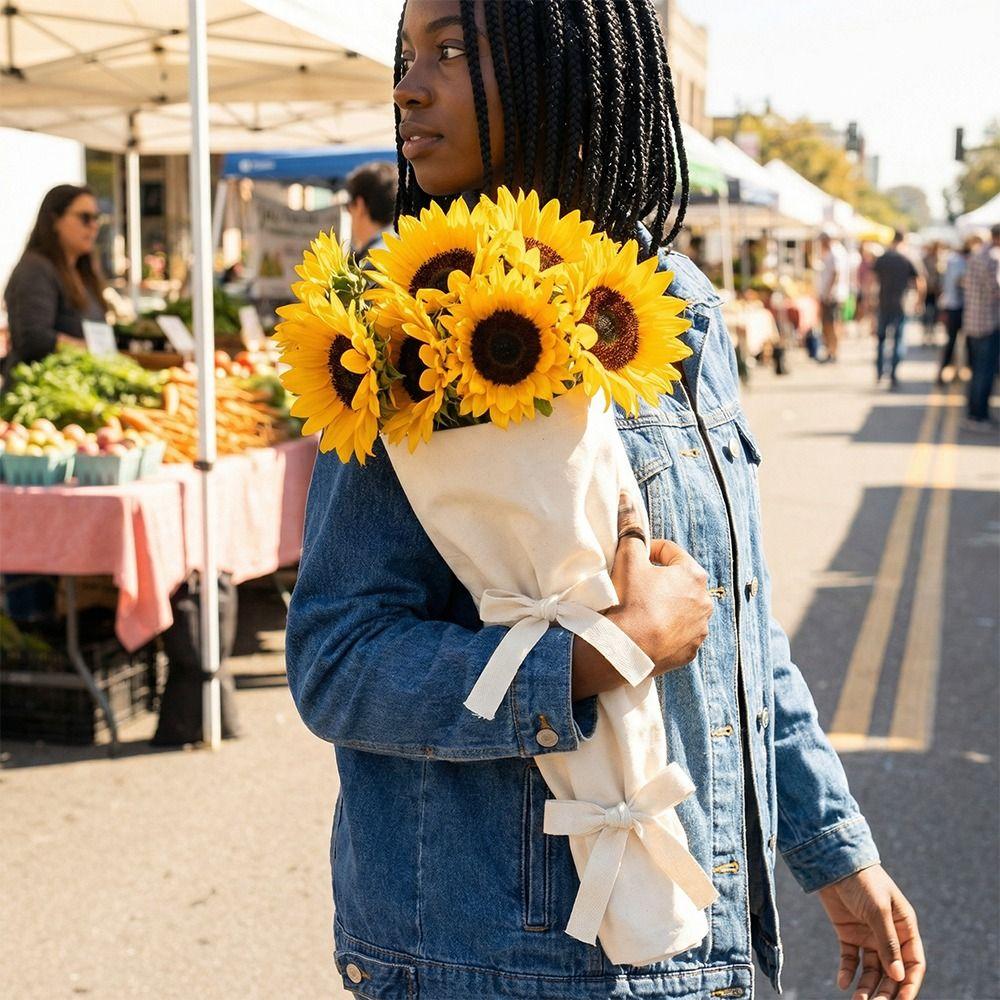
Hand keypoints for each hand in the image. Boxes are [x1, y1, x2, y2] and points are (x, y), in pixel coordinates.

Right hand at [572, 493, 713, 699]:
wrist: (624, 649)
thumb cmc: (629, 599)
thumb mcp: (627, 559)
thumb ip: (631, 527)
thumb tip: (626, 497)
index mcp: (693, 574)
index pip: (670, 552)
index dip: (648, 552)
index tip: (633, 561)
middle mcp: (705, 601)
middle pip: (679, 581)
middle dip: (660, 580)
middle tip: (636, 586)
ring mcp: (700, 628)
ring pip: (682, 608)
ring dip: (667, 605)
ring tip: (642, 610)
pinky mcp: (692, 651)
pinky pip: (681, 633)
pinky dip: (668, 629)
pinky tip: (649, 630)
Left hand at [817, 865, 925, 999]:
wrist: (832, 861)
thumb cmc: (862, 881)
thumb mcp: (878, 910)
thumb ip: (887, 943)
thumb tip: (898, 976)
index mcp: (904, 927)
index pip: (913, 963)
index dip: (910, 984)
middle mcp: (889, 935)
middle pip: (892, 971)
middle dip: (886, 991)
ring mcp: (868, 935)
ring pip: (871, 970)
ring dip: (866, 986)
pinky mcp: (848, 934)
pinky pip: (850, 959)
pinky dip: (847, 972)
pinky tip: (842, 983)